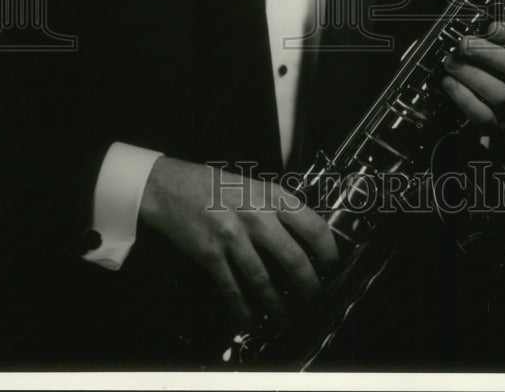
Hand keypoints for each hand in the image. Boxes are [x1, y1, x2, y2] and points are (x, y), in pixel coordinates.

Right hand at [138, 157, 338, 324]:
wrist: (170, 186)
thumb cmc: (213, 186)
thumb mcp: (253, 185)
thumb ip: (276, 206)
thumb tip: (303, 234)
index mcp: (270, 196)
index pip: (312, 224)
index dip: (328, 250)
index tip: (333, 264)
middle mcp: (255, 215)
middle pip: (293, 257)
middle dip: (309, 284)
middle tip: (316, 298)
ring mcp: (232, 236)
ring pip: (264, 279)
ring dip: (278, 304)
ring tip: (287, 317)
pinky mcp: (211, 254)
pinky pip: (232, 288)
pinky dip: (243, 308)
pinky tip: (251, 319)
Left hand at [441, 18, 504, 126]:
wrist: (465, 108)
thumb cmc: (477, 65)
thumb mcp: (484, 40)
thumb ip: (493, 25)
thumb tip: (503, 7)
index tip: (491, 27)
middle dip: (488, 54)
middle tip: (464, 44)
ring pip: (502, 94)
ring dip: (473, 76)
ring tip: (451, 63)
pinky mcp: (495, 125)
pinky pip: (485, 116)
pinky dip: (465, 99)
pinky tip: (450, 83)